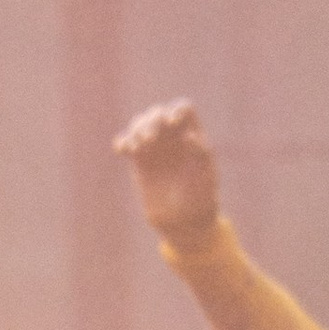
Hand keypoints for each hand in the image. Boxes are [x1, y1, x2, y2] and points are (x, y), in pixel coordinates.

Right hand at [114, 101, 220, 246]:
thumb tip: (190, 136)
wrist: (183, 220)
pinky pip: (127, 143)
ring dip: (136, 130)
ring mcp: (154, 146)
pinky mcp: (139, 160)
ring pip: (140, 124)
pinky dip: (123, 143)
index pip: (183, 109)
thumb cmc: (200, 198)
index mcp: (191, 134)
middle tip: (150, 139)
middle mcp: (172, 136)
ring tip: (136, 147)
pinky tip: (123, 151)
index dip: (176, 110)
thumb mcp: (206, 177)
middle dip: (152, 121)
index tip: (172, 123)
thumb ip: (200, 155)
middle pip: (157, 114)